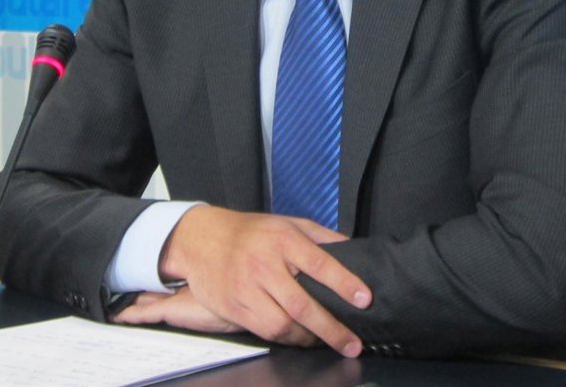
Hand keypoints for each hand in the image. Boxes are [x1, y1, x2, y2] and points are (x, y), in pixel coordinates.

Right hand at [124, 205, 371, 355]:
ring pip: (282, 324)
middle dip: (331, 328)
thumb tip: (352, 249)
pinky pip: (264, 331)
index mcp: (283, 240)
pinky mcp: (234, 308)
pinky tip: (300, 339)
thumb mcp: (288, 222)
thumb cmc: (252, 231)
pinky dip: (287, 339)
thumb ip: (321, 236)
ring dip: (309, 338)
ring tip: (327, 341)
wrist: (201, 239)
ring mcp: (247, 289)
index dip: (344, 282)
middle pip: (302, 303)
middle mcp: (265, 265)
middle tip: (353, 343)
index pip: (320, 263)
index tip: (364, 299)